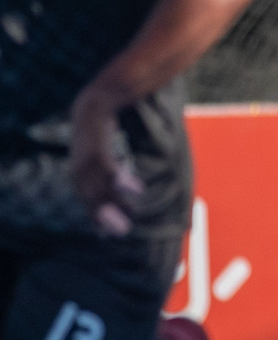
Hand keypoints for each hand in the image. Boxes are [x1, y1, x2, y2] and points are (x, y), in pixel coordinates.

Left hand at [69, 94, 142, 236]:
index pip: (86, 200)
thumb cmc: (97, 131)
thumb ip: (103, 170)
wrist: (93, 104)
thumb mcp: (96, 153)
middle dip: (105, 216)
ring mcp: (87, 160)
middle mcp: (79, 170)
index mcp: (78, 173)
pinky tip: (138, 190)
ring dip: (115, 204)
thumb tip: (115, 185)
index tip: (107, 235)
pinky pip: (110, 170)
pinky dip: (122, 181)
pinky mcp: (98, 149)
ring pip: (100, 188)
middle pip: (92, 198)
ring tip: (131, 216)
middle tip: (122, 232)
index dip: (96, 217)